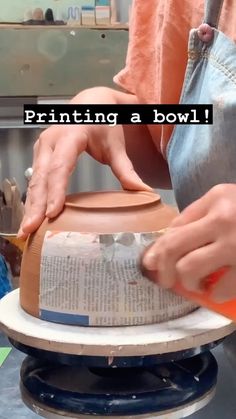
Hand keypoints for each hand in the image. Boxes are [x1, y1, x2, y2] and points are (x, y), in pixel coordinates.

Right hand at [18, 88, 150, 238]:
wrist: (90, 103)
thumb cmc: (103, 123)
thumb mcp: (115, 145)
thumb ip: (126, 169)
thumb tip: (144, 192)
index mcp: (70, 135)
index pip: (61, 166)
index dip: (56, 190)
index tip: (53, 212)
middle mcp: (51, 140)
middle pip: (41, 177)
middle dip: (35, 205)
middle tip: (30, 229)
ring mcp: (42, 147)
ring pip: (34, 180)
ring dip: (30, 205)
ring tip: (27, 229)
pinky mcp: (40, 155)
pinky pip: (34, 179)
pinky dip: (33, 199)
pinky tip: (32, 217)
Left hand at [142, 184, 235, 302]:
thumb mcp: (225, 198)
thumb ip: (197, 214)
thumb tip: (168, 239)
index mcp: (216, 200)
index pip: (174, 228)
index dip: (157, 250)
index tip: (150, 264)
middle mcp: (223, 220)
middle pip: (174, 249)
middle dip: (163, 269)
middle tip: (165, 281)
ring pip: (191, 269)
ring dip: (188, 282)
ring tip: (195, 283)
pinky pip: (222, 288)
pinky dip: (215, 293)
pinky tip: (217, 290)